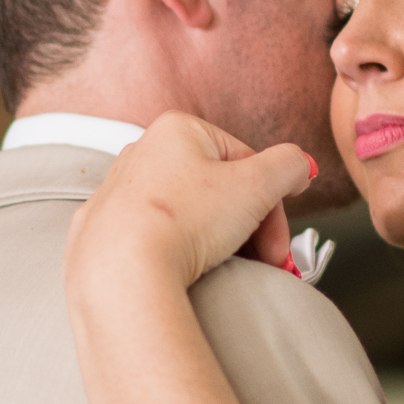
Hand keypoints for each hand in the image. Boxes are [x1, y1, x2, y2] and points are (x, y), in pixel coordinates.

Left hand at [67, 111, 315, 294]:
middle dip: (249, 228)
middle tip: (264, 259)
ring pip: (188, 216)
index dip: (271, 205)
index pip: (246, 162)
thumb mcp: (257, 185)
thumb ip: (289, 165)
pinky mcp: (103, 232)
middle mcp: (142, 153)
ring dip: (218, 243)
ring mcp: (118, 193)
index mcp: (178, 130)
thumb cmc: (181, 223)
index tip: (278, 242)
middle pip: (219, 190)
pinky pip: (155, 239)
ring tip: (227, 268)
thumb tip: (299, 165)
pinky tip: (186, 272)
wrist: (122, 274)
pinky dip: (176, 254)